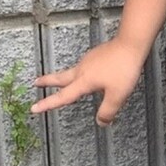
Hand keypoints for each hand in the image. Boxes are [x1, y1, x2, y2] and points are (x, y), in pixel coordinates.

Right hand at [30, 37, 146, 125]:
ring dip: (62, 76)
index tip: (34, 108)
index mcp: (84, 81)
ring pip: (71, 71)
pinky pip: (84, 66)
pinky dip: (79, 72)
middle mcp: (83, 69)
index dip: (48, 104)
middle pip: (60, 77)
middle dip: (47, 81)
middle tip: (36, 83)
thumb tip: (102, 122)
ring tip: (59, 81)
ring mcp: (89, 61)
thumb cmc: (124, 67)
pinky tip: (87, 74)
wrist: (131, 43)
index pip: (63, 97)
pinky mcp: (96, 55)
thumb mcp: (117, 95)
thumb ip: (108, 111)